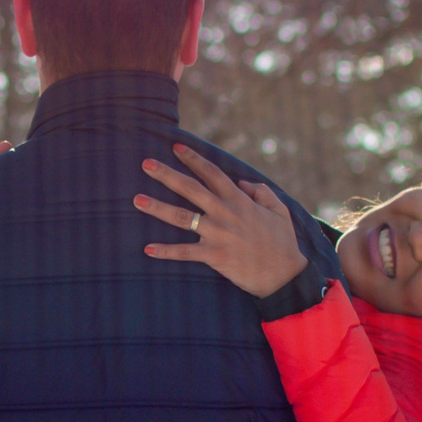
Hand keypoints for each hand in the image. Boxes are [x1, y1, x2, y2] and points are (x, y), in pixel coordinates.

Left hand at [136, 143, 309, 297]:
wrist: (284, 274)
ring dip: (158, 208)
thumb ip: (261, 191)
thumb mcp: (279, 209)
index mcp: (239, 200)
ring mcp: (217, 234)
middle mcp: (224, 213)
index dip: (193, 158)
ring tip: (137, 200)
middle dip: (167, 175)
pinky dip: (166, 251)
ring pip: (181, 218)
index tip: (176, 147)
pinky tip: (148, 249)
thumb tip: (242, 182)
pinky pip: (185, 253)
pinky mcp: (214, 256)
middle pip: (190, 188)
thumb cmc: (282, 242)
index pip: (212, 173)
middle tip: (146, 164)